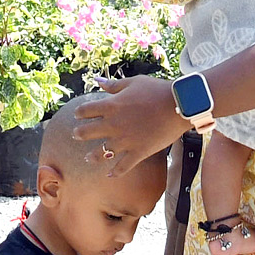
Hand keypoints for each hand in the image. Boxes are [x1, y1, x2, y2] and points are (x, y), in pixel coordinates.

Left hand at [73, 76, 188, 175]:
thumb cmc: (156, 90)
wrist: (178, 105)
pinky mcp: (138, 152)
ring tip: (88, 158)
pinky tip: (109, 174)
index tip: (78, 114)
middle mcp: (114, 125)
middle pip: (87, 133)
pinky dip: (115, 172)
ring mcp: (125, 140)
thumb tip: (97, 81)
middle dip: (79, 134)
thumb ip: (114, 85)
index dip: (79, 113)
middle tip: (76, 135)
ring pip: (101, 153)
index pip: (86, 111)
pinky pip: (123, 166)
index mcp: (111, 106)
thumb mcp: (133, 82)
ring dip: (92, 156)